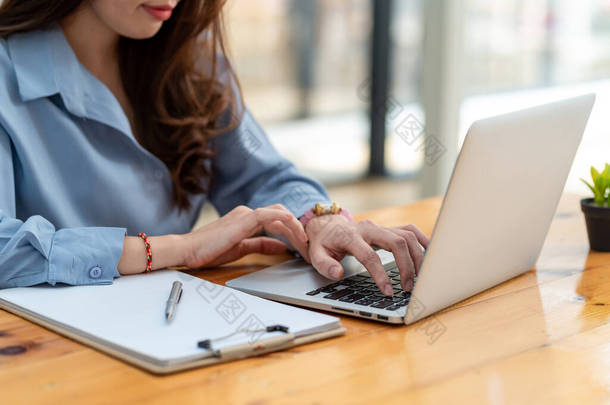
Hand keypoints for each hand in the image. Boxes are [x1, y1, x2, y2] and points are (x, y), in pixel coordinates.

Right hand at [184, 204, 308, 267]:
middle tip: (308, 247)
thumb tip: (281, 247)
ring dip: (295, 227)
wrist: (188, 250)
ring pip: (279, 214)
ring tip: (305, 242)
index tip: (303, 246)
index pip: (277, 221)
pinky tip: (293, 223)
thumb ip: (261, 245)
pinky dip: (282, 217)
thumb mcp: (241, 249)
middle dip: (298, 230)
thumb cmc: (209, 250)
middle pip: (282, 216)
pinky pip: (268, 214)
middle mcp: (248, 213)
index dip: (293, 232)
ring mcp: (245, 214)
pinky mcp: (243, 219)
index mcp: (247, 219)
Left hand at [304, 215, 428, 295]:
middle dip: (406, 265)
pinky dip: (422, 241)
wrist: (327, 225)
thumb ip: (325, 265)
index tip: (388, 291)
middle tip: (409, 287)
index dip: (380, 274)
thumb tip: (338, 273)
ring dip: (417, 256)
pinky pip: (410, 230)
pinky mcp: (388, 228)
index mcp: (350, 236)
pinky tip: (429, 255)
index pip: (370, 255)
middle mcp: (369, 229)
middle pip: (396, 241)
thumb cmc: (324, 243)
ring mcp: (380, 227)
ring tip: (421, 277)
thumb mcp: (316, 255)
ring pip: (407, 235)